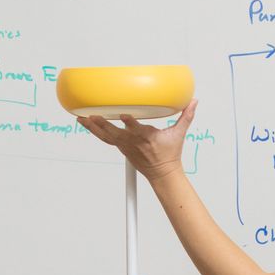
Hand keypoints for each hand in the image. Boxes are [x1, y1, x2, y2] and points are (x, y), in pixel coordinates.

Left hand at [77, 100, 197, 181]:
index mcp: (147, 137)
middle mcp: (133, 142)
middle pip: (114, 133)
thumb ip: (186, 116)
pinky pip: (105, 139)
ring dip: (92, 127)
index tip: (124, 115)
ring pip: (105, 136)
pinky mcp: (121, 148)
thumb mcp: (179, 134)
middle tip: (92, 115)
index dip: (129, 123)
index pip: (136, 129)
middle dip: (102, 125)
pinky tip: (86, 123)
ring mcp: (125, 146)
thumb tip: (194, 101)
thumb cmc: (169, 154)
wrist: (162, 173)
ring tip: (80, 118)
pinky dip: (95, 131)